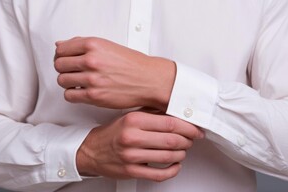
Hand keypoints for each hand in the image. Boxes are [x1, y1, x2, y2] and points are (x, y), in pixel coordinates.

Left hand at [54, 37, 175, 109]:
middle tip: (72, 71)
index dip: (61, 55)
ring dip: (68, 82)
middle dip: (64, 68)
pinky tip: (82, 91)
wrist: (148, 79)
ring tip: (78, 81)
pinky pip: (69, 95)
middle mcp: (91, 60)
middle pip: (59, 65)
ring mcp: (92, 79)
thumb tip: (60, 45)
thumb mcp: (107, 46)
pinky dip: (73, 94)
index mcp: (93, 44)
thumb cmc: (131, 63)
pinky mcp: (94, 96)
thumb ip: (82, 44)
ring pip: (62, 80)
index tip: (66, 59)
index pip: (61, 49)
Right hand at [76, 112, 204, 180]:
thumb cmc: (113, 133)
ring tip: (182, 150)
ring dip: (181, 154)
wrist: (91, 150)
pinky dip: (173, 170)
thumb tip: (179, 113)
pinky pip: (160, 174)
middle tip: (191, 139)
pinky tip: (174, 164)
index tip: (196, 129)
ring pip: (168, 157)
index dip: (188, 127)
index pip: (170, 123)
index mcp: (133, 120)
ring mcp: (131, 156)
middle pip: (172, 140)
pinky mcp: (131, 171)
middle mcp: (132, 137)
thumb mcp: (130, 116)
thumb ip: (152, 114)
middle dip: (187, 141)